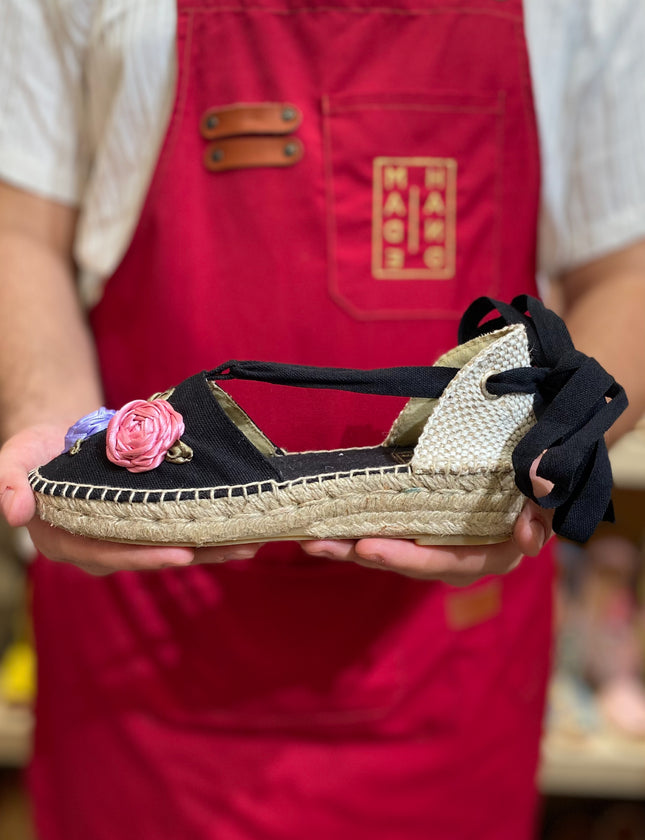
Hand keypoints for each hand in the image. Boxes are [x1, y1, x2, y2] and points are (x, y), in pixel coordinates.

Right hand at [0, 424, 259, 574]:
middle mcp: (100, 547)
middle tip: (235, 548)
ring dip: (212, 549)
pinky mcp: (146, 526)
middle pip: (150, 556)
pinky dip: (209, 534)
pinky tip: (241, 533)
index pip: (108, 554)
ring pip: (171, 549)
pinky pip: (178, 535)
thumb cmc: (38, 450)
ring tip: (251, 544)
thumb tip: (16, 513)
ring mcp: (126, 539)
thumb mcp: (14, 458)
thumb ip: (8, 482)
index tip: (179, 553)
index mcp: (67, 540)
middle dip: (194, 554)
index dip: (144, 557)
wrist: (61, 438)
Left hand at [301, 457, 554, 585]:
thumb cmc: (537, 494)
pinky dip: (354, 533)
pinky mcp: (419, 536)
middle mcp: (456, 562)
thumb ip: (542, 515)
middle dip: (360, 554)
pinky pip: (385, 536)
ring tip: (309, 540)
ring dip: (347, 547)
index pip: (442, 563)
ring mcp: (434, 550)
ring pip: (387, 552)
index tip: (368, 547)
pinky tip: (323, 527)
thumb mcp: (546, 503)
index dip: (404, 557)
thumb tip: (530, 536)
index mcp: (487, 557)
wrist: (530, 488)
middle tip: (318, 544)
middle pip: (403, 563)